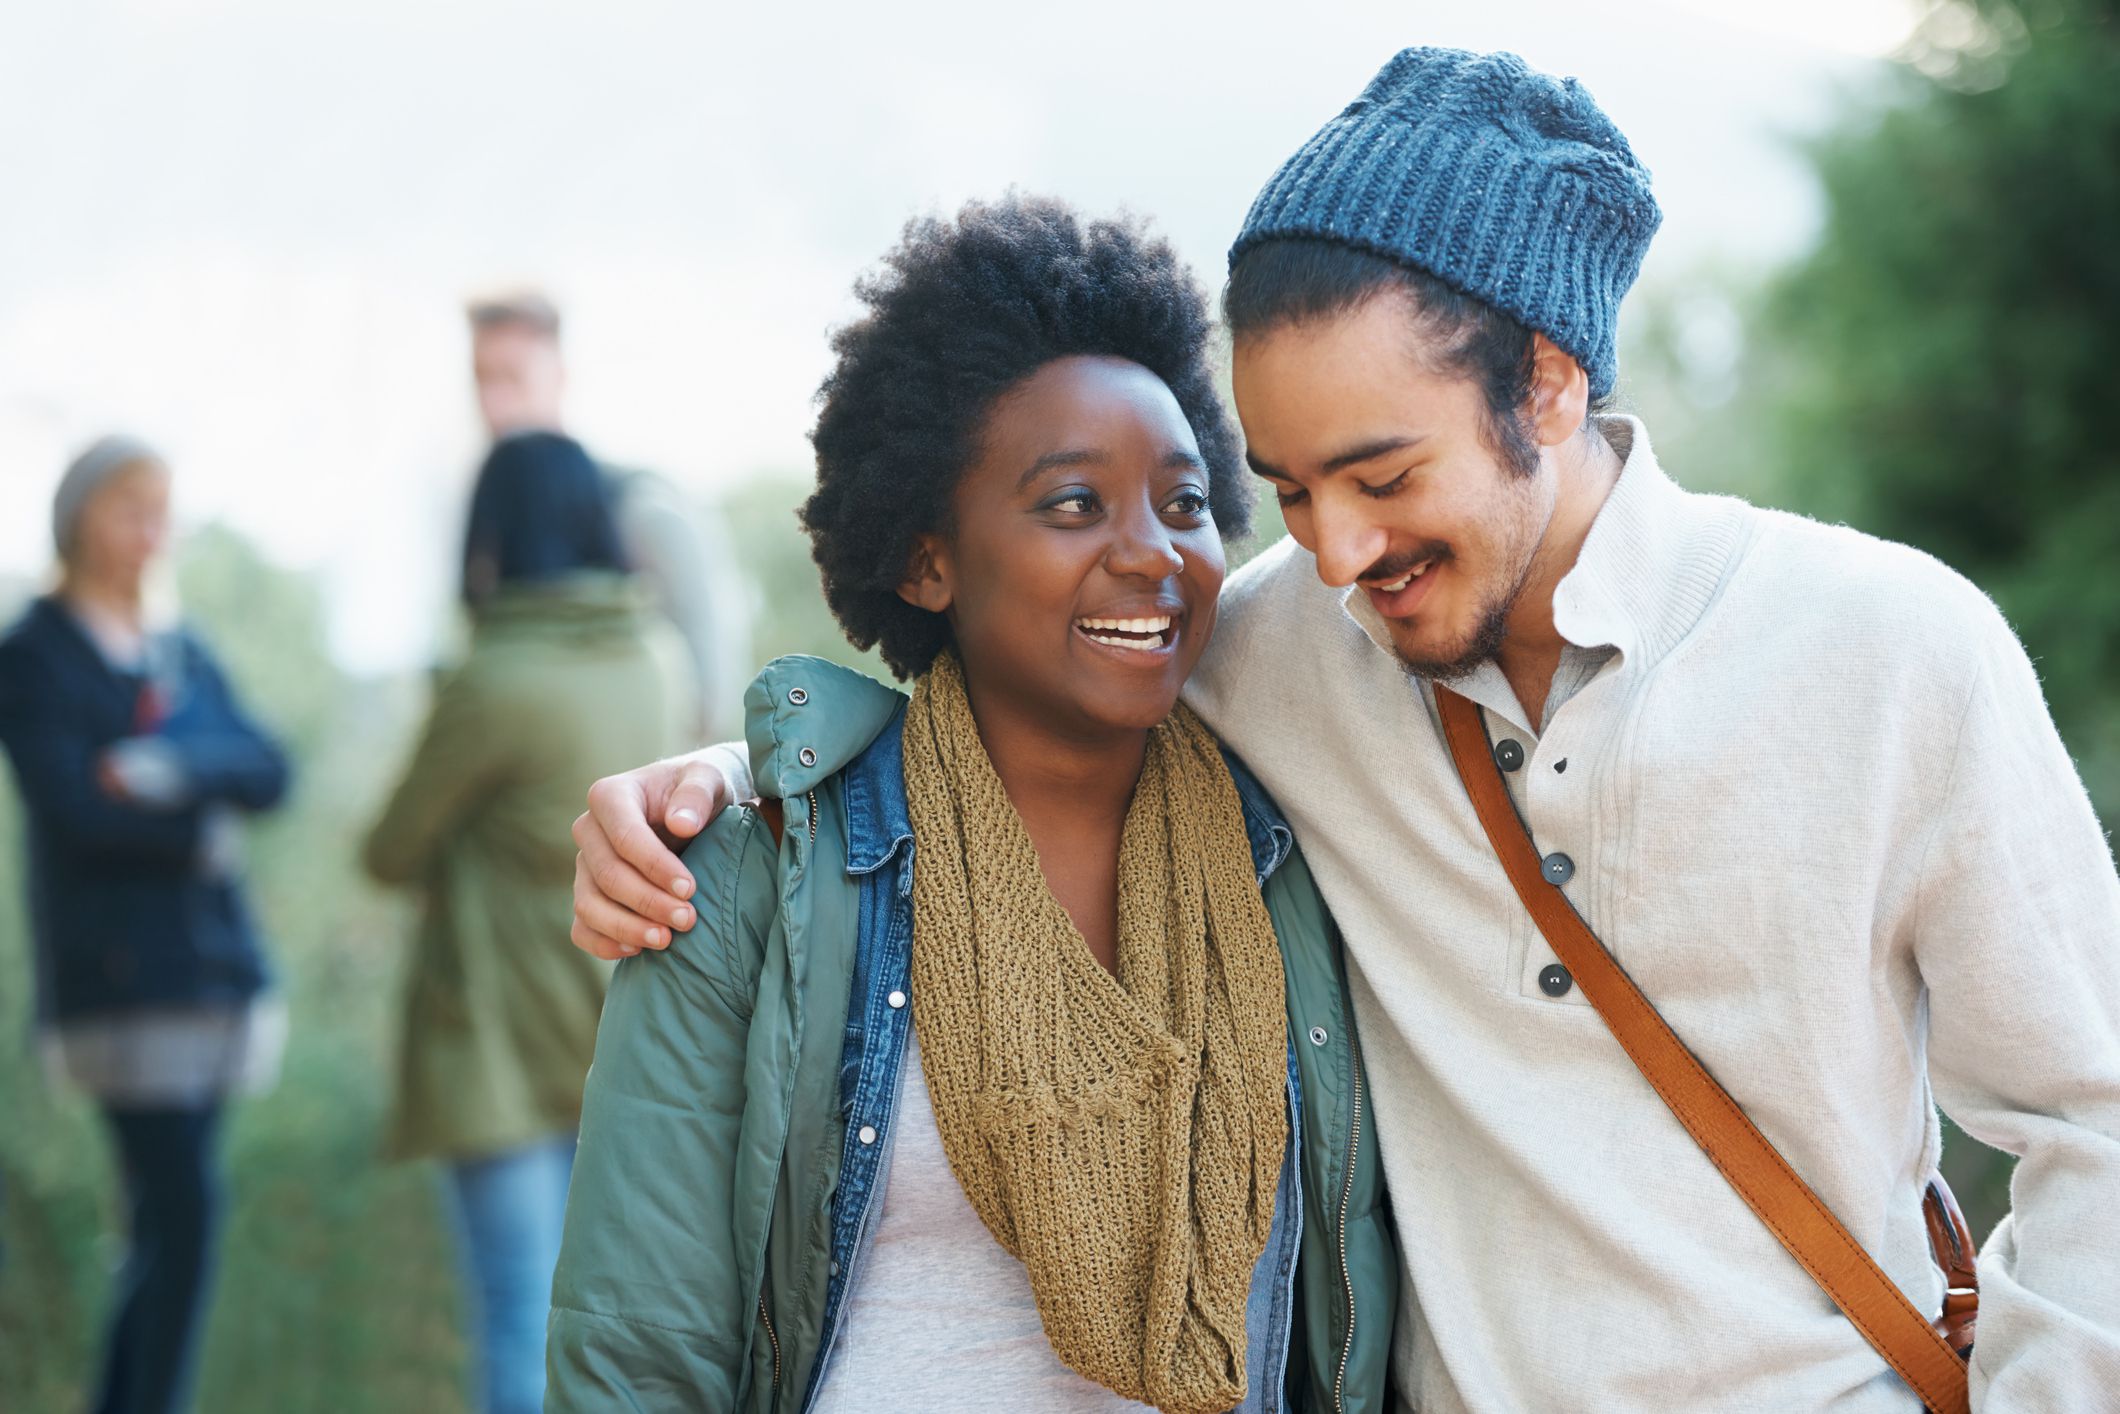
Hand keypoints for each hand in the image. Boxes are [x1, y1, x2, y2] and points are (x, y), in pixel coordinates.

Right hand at [570, 751, 736, 959]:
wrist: (691, 810)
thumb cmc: (698, 792)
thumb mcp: (708, 779)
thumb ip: (697, 794)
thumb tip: (682, 824)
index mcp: (611, 796)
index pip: (625, 836)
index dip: (655, 866)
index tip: (689, 889)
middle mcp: (589, 830)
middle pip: (607, 876)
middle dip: (648, 902)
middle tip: (688, 920)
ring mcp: (584, 866)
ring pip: (589, 905)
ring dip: (626, 928)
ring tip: (666, 940)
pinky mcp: (589, 895)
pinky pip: (582, 928)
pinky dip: (604, 944)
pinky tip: (638, 951)